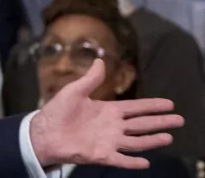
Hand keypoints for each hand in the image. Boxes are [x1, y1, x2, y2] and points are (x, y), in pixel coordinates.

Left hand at [30, 59, 183, 168]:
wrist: (43, 133)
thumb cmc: (57, 112)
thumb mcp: (74, 91)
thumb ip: (90, 79)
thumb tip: (100, 60)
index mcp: (108, 110)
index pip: (135, 107)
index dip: (152, 105)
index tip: (169, 104)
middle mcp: (112, 127)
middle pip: (141, 124)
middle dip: (160, 122)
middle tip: (179, 120)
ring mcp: (108, 142)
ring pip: (136, 142)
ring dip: (152, 141)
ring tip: (168, 137)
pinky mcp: (101, 155)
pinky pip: (121, 159)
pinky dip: (132, 162)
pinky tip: (146, 162)